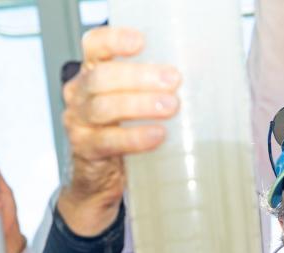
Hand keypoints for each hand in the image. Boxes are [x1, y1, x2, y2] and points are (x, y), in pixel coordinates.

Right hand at [59, 25, 180, 235]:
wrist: (99, 180)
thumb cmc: (123, 133)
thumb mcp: (136, 104)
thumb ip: (157, 86)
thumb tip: (204, 69)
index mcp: (93, 73)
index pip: (94, 45)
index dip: (114, 40)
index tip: (141, 41)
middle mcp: (80, 94)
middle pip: (101, 77)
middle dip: (139, 76)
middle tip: (173, 80)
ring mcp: (79, 122)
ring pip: (103, 107)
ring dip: (140, 105)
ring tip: (170, 107)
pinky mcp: (85, 150)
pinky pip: (108, 141)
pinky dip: (134, 137)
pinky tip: (157, 135)